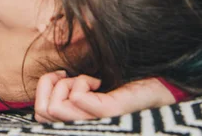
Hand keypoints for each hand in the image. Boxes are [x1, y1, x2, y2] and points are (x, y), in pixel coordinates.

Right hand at [34, 72, 175, 122]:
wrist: (161, 88)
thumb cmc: (125, 85)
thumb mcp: (91, 87)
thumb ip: (69, 88)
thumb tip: (51, 74)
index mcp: (76, 121)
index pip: (40, 115)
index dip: (42, 89)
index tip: (60, 75)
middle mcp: (84, 127)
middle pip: (42, 111)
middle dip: (49, 84)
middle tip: (69, 75)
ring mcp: (96, 122)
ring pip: (55, 107)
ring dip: (66, 84)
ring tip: (88, 80)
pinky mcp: (109, 113)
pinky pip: (77, 97)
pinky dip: (82, 82)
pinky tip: (98, 81)